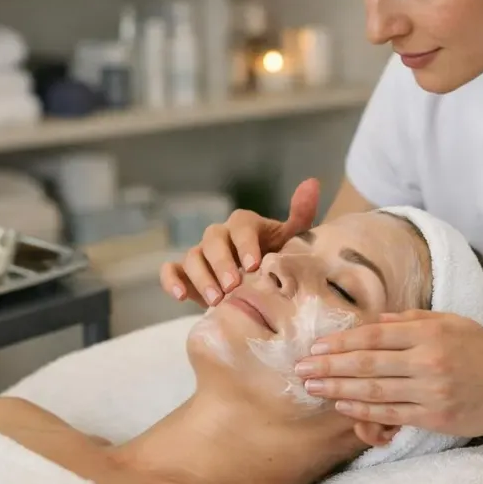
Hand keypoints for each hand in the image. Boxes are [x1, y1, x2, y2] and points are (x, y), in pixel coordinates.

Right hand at [159, 178, 319, 307]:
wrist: (263, 283)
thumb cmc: (278, 258)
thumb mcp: (293, 239)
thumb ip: (300, 215)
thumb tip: (311, 183)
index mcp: (245, 225)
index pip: (241, 227)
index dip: (245, 244)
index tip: (254, 265)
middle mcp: (220, 236)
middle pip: (213, 240)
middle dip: (222, 263)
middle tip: (233, 286)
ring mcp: (201, 254)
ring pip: (192, 257)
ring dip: (201, 277)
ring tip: (216, 300)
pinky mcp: (186, 273)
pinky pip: (172, 270)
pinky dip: (171, 280)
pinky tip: (181, 296)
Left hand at [294, 310, 482, 437]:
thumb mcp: (452, 323)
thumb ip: (412, 320)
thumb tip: (373, 320)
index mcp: (430, 333)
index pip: (374, 336)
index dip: (341, 342)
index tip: (315, 348)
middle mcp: (429, 361)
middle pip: (368, 363)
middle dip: (329, 367)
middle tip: (300, 370)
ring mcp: (431, 392)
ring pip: (374, 391)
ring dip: (338, 390)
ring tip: (313, 389)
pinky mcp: (435, 417)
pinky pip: (391, 414)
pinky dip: (363, 411)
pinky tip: (343, 406)